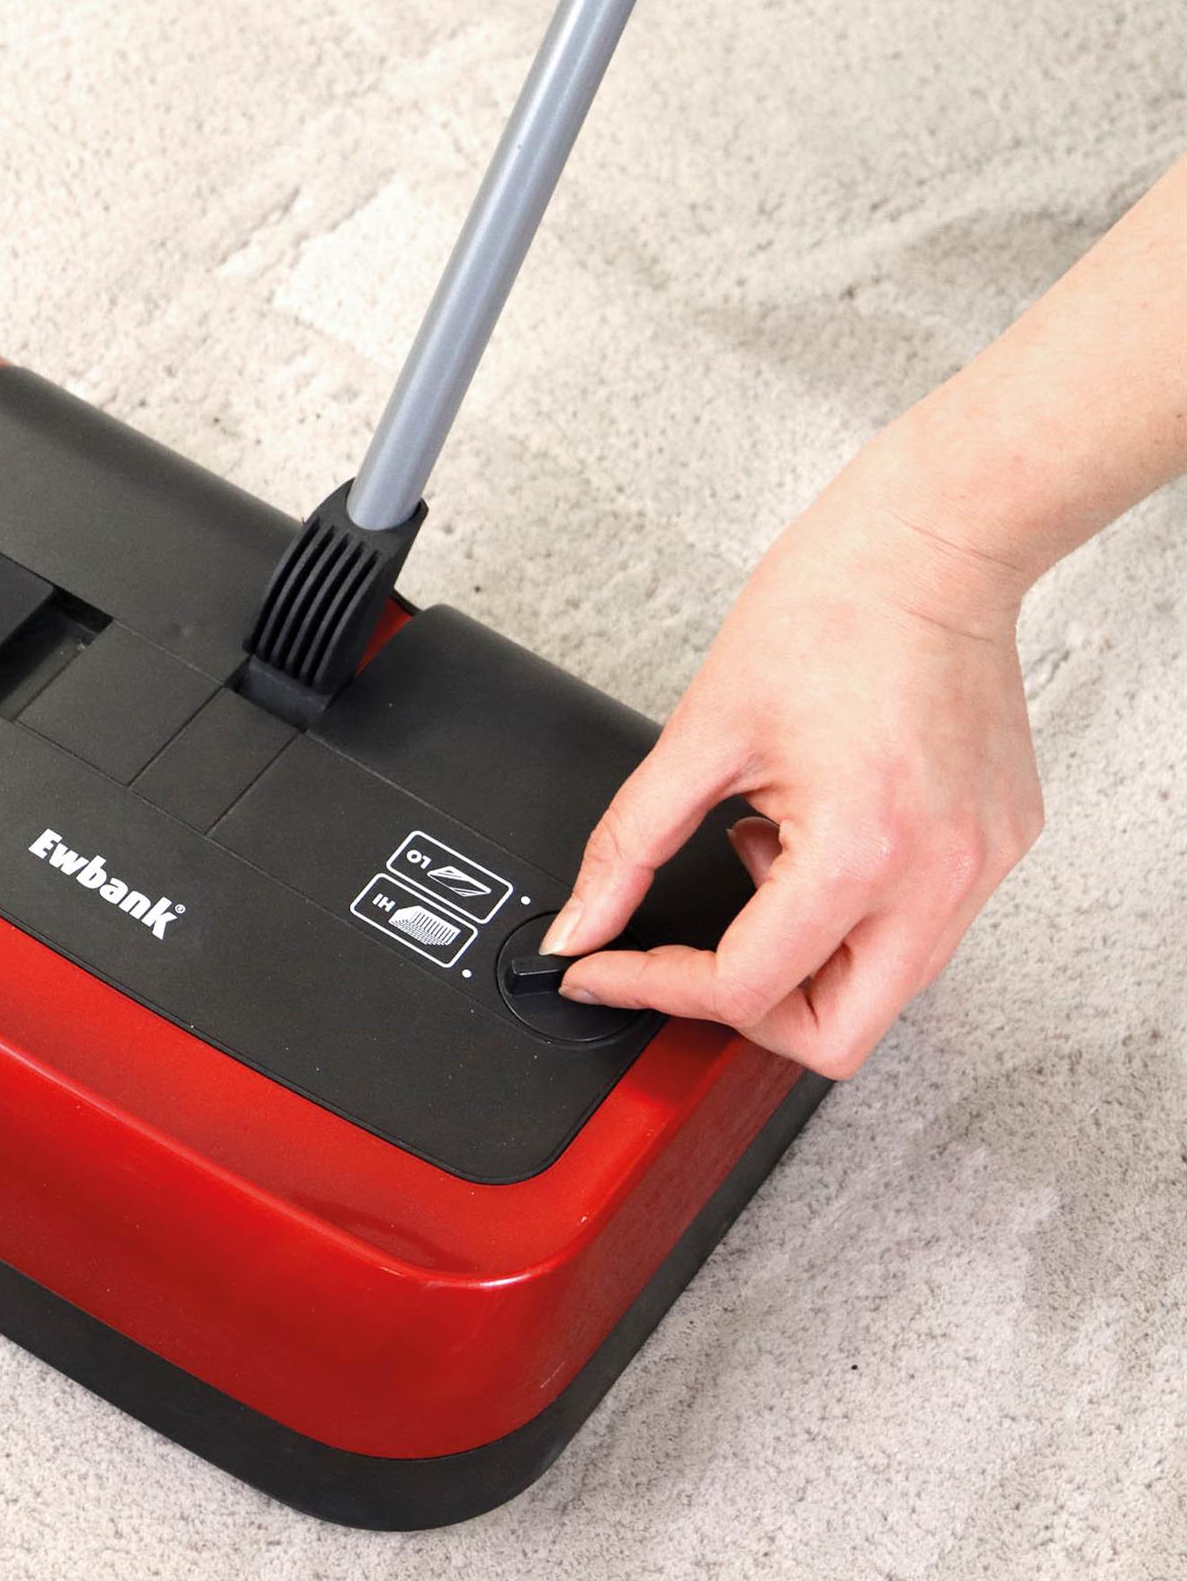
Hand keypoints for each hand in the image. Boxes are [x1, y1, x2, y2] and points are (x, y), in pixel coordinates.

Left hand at [542, 450, 1045, 1078]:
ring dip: (797, 962)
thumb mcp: (699, 735)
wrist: (930, 544)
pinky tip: (812, 843)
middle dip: (745, 1012)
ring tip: (764, 859)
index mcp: (862, 850)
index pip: (747, 988)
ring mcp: (980, 869)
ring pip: (881, 995)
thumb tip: (582, 925)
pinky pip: (917, 935)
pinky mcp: (998, 848)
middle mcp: (938, 877)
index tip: (605, 969)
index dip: (655, 987)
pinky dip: (846, 918)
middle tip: (689, 959)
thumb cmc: (829, 609)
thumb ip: (628, 847)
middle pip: (834, 1037)